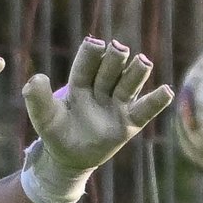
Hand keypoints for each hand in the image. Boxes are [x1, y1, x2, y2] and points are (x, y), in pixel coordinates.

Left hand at [18, 37, 172, 202]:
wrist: (68, 158)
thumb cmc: (55, 131)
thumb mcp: (44, 116)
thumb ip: (38, 98)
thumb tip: (36, 78)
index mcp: (79, 83)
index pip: (86, 65)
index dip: (90, 54)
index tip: (95, 43)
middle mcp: (100, 89)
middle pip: (110, 70)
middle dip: (114, 59)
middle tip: (119, 49)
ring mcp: (116, 105)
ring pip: (128, 85)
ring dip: (135, 73)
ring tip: (143, 61)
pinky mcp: (128, 123)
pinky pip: (144, 111)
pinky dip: (155, 102)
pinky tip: (166, 91)